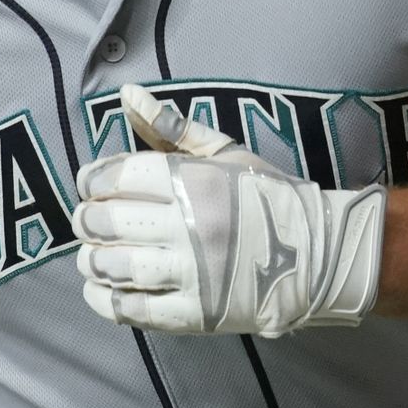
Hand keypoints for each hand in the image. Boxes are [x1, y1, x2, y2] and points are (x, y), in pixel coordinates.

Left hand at [72, 83, 387, 335]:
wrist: (321, 255)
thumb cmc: (268, 197)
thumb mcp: (226, 152)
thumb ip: (172, 127)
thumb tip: (125, 93)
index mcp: (197, 182)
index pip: (119, 176)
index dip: (92, 180)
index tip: (90, 185)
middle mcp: (192, 227)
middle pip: (109, 221)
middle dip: (87, 220)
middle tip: (88, 220)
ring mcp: (194, 274)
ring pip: (115, 266)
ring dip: (92, 259)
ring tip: (93, 254)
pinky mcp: (196, 314)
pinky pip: (134, 309)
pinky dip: (105, 300)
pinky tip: (99, 288)